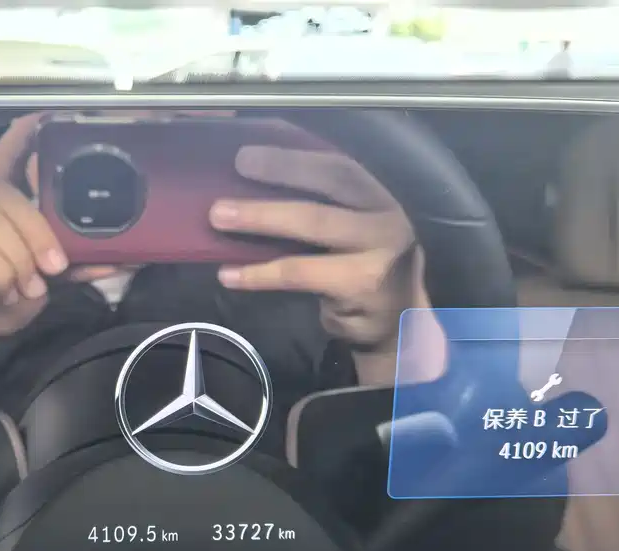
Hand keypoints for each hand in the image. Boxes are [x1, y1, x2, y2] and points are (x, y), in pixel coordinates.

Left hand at [210, 144, 437, 384]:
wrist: (398, 328)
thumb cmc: (360, 273)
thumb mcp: (351, 234)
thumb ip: (319, 210)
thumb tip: (250, 189)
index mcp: (379, 199)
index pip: (337, 168)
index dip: (292, 158)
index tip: (247, 154)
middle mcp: (386, 220)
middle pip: (328, 187)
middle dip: (277, 175)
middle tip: (234, 170)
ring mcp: (378, 254)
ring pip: (313, 225)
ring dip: (262, 219)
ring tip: (219, 218)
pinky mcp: (360, 286)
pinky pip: (300, 274)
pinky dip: (260, 273)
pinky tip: (229, 274)